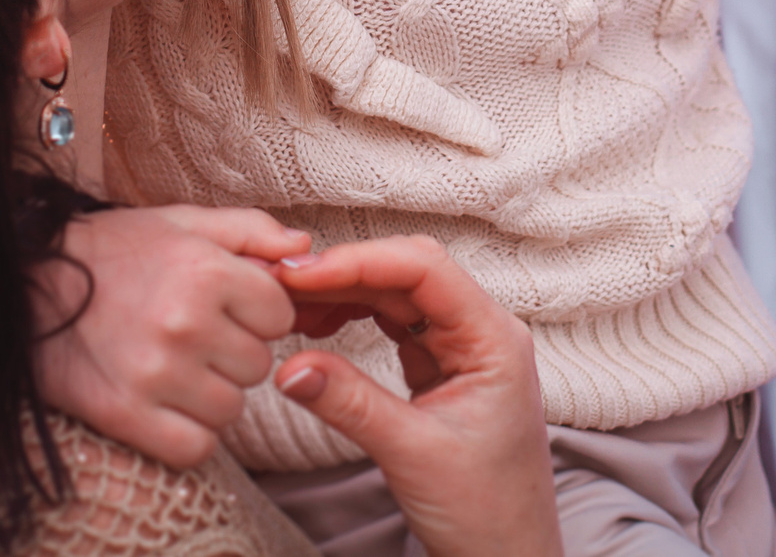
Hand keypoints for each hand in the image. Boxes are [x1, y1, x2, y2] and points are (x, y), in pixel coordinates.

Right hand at [33, 205, 309, 468]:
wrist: (21, 286)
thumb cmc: (110, 251)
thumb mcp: (179, 222)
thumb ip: (249, 230)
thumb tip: (305, 249)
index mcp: (204, 271)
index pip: (278, 313)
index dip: (255, 312)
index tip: (224, 308)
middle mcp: (185, 322)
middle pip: (258, 364)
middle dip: (233, 352)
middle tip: (192, 337)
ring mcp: (156, 373)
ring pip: (231, 408)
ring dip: (211, 394)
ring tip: (174, 368)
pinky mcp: (125, 414)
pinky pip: (195, 446)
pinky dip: (188, 433)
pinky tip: (164, 405)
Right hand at [273, 236, 562, 556]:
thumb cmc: (483, 513)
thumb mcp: (411, 454)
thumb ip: (350, 404)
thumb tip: (287, 366)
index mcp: (494, 339)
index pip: (424, 270)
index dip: (358, 262)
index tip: (300, 274)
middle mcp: (482, 332)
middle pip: (407, 274)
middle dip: (344, 273)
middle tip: (281, 283)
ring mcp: (462, 349)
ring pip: (397, 297)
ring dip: (345, 294)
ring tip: (291, 307)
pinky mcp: (441, 369)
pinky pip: (393, 326)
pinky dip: (354, 320)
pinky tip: (318, 328)